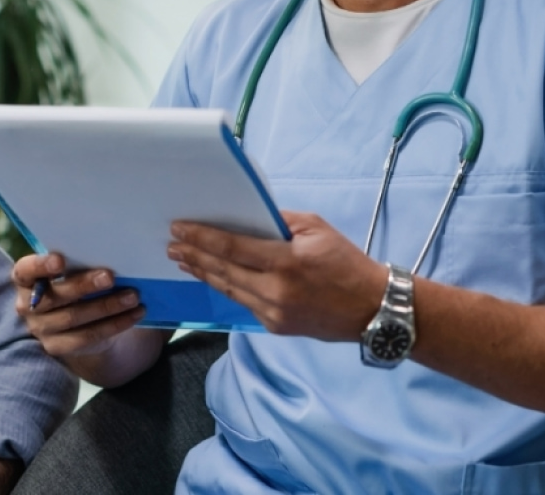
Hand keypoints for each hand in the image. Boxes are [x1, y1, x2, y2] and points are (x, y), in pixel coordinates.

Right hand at [10, 253, 144, 358]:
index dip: (40, 266)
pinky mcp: (58, 347)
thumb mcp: (70, 270)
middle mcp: (27, 306)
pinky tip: (135, 313)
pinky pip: (88, 336)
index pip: (25, 271)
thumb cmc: (73, 281)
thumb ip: (78, 263)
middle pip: (54, 297)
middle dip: (84, 286)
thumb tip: (109, 252)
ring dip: (107, 306)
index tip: (60, 260)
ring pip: (74, 318)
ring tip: (132, 296)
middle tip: (110, 276)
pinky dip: (115, 324)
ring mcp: (41, 329)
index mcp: (25, 280)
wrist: (74, 319)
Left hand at [168, 211, 385, 340]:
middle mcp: (275, 291)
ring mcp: (273, 314)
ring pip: (229, 290)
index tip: (179, 229)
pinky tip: (215, 278)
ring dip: (205, 273)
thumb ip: (280, 221)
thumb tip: (247, 217)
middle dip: (194, 256)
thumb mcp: (317, 228)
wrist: (373, 308)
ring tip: (184, 261)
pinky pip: (245, 303)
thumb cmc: (346, 261)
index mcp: (286, 261)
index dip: (202, 237)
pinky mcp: (276, 327)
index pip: (232, 247)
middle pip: (223, 270)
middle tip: (172, 246)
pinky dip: (228, 288)